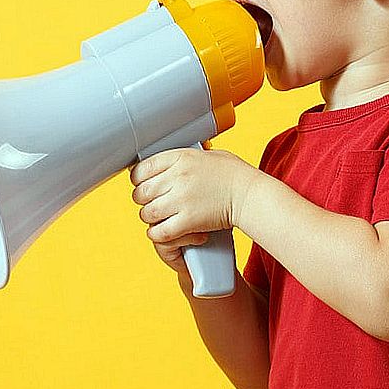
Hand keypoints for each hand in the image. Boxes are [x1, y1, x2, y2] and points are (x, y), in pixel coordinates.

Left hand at [128, 146, 256, 271]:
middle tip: (152, 203)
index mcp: (180, 157)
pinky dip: (158, 234)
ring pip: (147, 213)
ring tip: (160, 218)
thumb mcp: (208, 155)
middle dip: (142, 200)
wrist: (250, 194)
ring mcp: (181, 199)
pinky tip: (164, 231)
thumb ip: (185, 158)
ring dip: (150, 218)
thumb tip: (170, 162)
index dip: (138, 179)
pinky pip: (159, 231)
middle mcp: (177, 177)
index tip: (143, 184)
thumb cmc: (234, 174)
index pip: (142, 168)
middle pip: (141, 192)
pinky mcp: (188, 220)